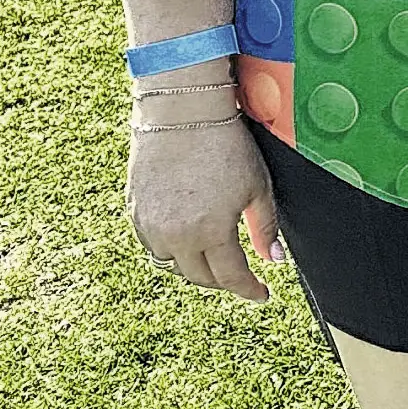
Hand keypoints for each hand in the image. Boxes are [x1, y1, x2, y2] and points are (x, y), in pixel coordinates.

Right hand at [126, 118, 279, 302]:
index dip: (250, 290)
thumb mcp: (257, 187)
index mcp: (210, 231)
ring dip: (195, 267)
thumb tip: (273, 260)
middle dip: (223, 281)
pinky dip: (172, 250)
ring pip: (173, 265)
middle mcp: (176, 236)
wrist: (182, 113)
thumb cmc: (226, 146)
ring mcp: (150, 226)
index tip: (262, 295)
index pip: (231, 277)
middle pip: (200, 277)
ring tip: (215, 258)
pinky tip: (187, 239)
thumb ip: (265, 228)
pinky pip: (153, 245)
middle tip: (240, 276)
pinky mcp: (134, 212)